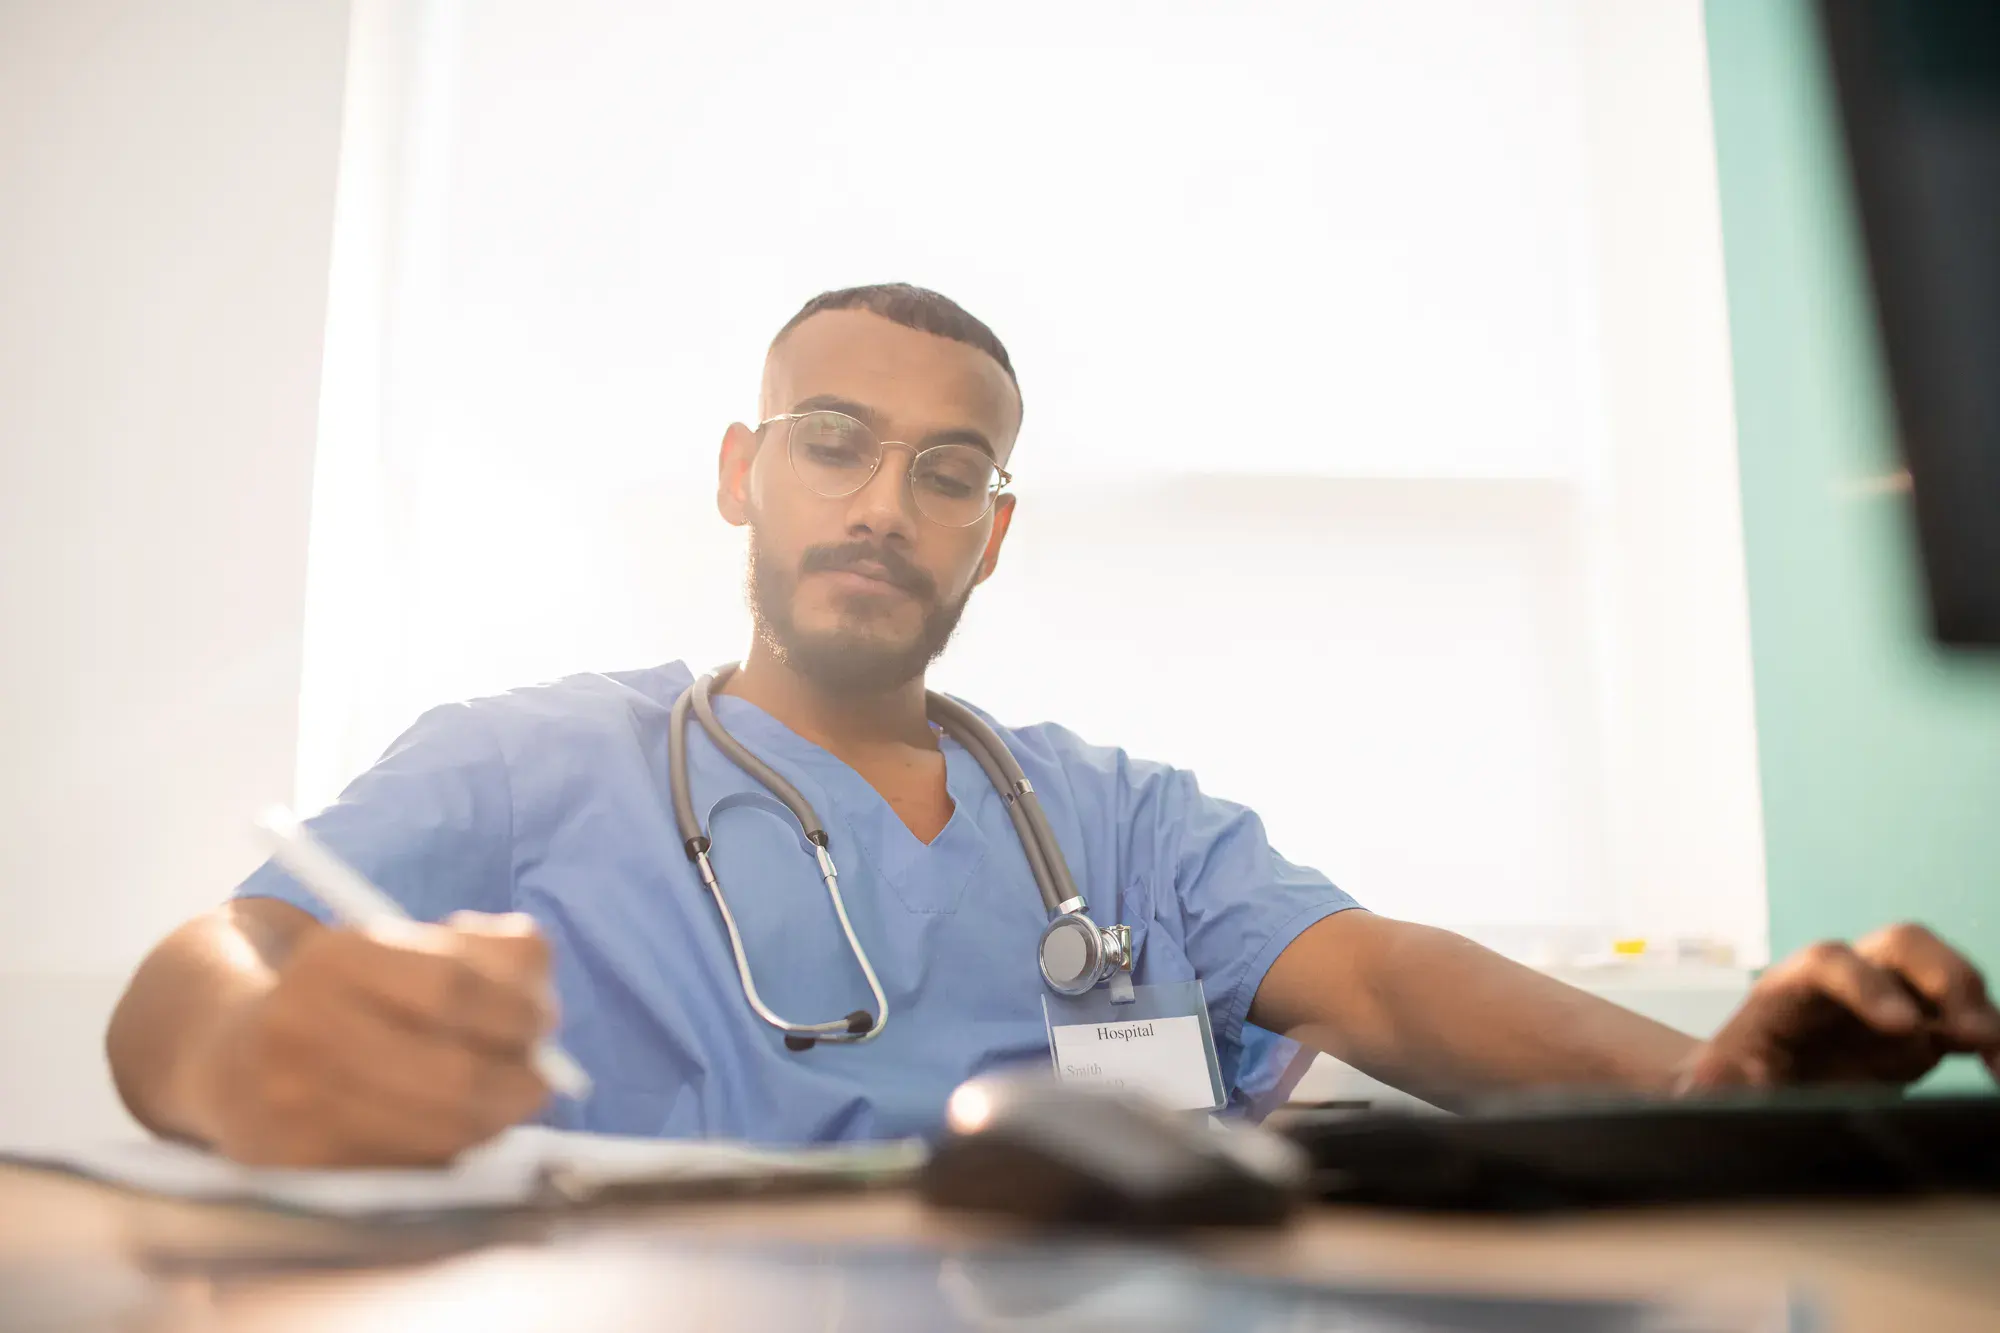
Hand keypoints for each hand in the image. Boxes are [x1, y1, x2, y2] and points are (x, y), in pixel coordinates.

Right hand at [189, 911, 554, 1164]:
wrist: (229, 1053)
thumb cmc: (348, 993)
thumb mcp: (404, 944)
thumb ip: (491, 954)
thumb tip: (541, 1011)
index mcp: (334, 959)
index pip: (455, 989)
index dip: (518, 1010)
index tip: (544, 1020)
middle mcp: (302, 1029)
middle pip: (454, 1074)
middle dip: (519, 1080)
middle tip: (540, 1079)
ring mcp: (291, 1106)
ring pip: (439, 1134)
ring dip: (493, 1122)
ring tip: (502, 1103)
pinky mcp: (296, 1166)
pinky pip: (408, 1169)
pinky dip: (450, 1152)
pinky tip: (452, 1130)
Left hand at [1676, 923, 1999, 1091]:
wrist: (1749, 1095)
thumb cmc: (1728, 1085)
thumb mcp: (1711, 1088)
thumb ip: (1712, 1085)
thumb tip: (1703, 1091)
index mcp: (1789, 989)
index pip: (1829, 962)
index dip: (1866, 985)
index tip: (1900, 1028)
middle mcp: (1843, 984)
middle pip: (1899, 945)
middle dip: (1941, 976)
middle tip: (1971, 1031)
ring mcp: (1887, 1001)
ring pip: (1942, 974)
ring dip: (1976, 1004)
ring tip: (1996, 1052)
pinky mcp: (1919, 1032)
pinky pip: (1964, 1020)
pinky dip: (1990, 1037)